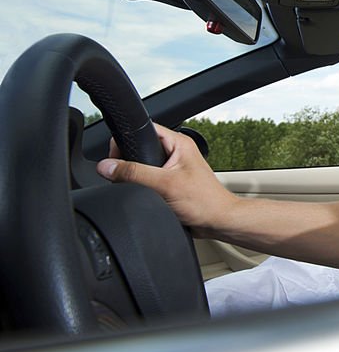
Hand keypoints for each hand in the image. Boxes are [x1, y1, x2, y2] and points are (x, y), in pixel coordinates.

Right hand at [97, 123, 238, 235]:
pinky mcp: (169, 184)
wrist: (217, 222)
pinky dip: (142, 188)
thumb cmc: (204, 202)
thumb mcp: (164, 184)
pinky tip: (145, 196)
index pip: (145, 129)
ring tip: (141, 188)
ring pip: (143, 167)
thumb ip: (134, 173)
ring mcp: (172, 169)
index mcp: (179, 143)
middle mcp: (176, 153)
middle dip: (129, 162)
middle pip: (140, 149)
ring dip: (136, 177)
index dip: (127, 139)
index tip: (115, 156)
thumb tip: (107, 166)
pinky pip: (147, 181)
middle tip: (126, 176)